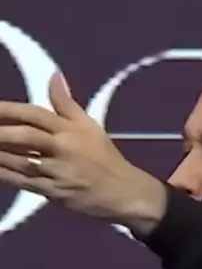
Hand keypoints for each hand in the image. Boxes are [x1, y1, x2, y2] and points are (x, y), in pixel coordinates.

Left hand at [0, 73, 164, 227]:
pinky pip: (26, 183)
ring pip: (22, 161)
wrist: (123, 192)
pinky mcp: (55, 193)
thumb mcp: (89, 126)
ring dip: (0, 154)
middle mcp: (62, 149)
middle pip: (26, 137)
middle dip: (1, 132)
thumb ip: (66, 103)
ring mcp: (58, 172)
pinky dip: (6, 176)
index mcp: (69, 130)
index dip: (9, 110)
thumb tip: (54, 75)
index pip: (35, 114)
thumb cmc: (104, 157)